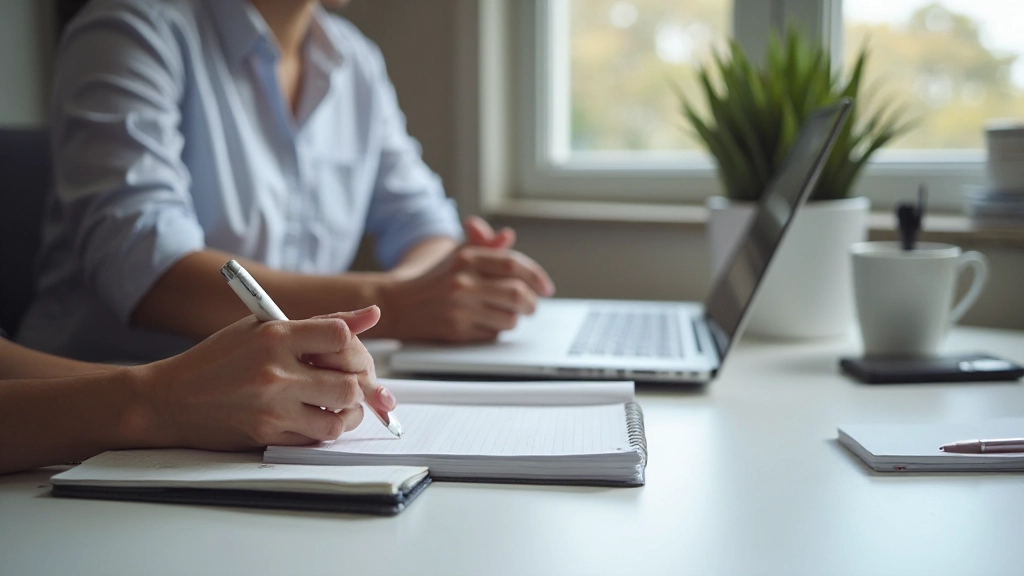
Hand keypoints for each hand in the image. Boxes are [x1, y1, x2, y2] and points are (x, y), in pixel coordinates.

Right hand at [131, 306, 395, 449]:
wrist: (169, 400)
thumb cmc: (217, 359)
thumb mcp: (262, 326)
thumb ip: (320, 322)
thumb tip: (372, 315)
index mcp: (274, 336)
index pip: (341, 336)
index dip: (350, 344)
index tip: (342, 349)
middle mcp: (276, 374)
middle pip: (350, 383)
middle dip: (358, 383)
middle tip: (350, 380)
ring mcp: (273, 409)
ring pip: (340, 418)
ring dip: (348, 412)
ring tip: (338, 402)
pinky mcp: (268, 436)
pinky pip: (316, 439)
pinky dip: (325, 429)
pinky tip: (317, 417)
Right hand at [380, 218, 555, 341]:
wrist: (397, 304)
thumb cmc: (434, 279)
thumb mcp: (457, 255)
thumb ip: (484, 246)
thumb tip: (508, 236)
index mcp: (466, 257)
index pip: (513, 264)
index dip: (536, 276)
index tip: (547, 288)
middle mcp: (463, 281)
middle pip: (517, 294)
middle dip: (532, 303)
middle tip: (532, 306)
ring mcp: (459, 307)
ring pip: (509, 318)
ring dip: (515, 319)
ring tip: (507, 314)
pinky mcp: (456, 330)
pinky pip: (493, 334)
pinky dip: (496, 330)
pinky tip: (487, 323)